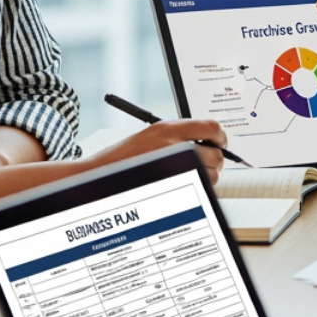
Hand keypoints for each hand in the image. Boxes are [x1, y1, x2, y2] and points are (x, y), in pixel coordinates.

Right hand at [89, 120, 227, 183]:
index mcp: (168, 128)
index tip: (220, 143)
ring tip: (190, 175)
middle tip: (208, 163)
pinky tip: (184, 185)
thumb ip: (179, 136)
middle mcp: (173, 146)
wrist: (96, 176)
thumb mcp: (151, 135)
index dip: (220, 137)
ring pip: (212, 175)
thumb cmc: (123, 158)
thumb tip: (209, 143)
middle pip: (216, 154)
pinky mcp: (172, 187)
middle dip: (216, 160)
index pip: (211, 127)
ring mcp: (173, 168)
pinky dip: (198, 189)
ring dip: (208, 176)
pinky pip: (199, 189)